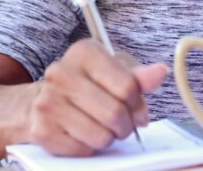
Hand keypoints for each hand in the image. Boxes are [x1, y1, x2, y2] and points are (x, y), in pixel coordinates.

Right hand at [27, 39, 168, 155]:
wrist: (42, 100)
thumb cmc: (87, 84)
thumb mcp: (115, 72)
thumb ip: (139, 76)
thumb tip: (160, 72)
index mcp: (84, 52)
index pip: (127, 87)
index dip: (137, 104)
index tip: (135, 107)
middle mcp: (61, 73)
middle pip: (115, 113)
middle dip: (126, 125)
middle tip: (123, 123)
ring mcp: (48, 102)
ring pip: (101, 135)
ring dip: (109, 137)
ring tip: (103, 127)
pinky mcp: (41, 130)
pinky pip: (83, 149)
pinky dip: (90, 147)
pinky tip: (84, 134)